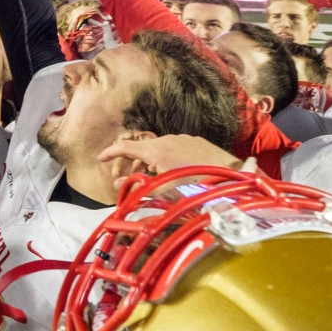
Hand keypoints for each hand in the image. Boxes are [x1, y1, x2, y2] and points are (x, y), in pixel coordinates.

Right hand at [98, 135, 241, 190]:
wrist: (231, 175)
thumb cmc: (196, 186)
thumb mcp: (163, 191)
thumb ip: (138, 188)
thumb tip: (117, 186)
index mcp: (155, 150)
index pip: (125, 147)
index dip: (110, 153)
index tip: (100, 158)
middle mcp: (167, 139)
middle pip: (141, 148)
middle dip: (129, 163)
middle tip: (122, 179)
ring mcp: (183, 138)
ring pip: (159, 149)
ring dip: (149, 163)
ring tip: (148, 180)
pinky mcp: (196, 142)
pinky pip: (175, 149)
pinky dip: (166, 159)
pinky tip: (172, 174)